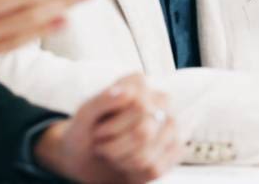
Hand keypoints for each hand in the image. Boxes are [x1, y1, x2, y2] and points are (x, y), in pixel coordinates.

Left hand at [33, 75, 182, 182]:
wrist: (87, 156)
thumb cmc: (85, 132)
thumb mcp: (83, 116)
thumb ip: (101, 100)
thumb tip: (126, 92)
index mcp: (140, 84)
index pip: (140, 107)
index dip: (112, 128)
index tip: (98, 130)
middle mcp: (162, 100)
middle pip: (144, 133)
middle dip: (115, 147)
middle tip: (103, 145)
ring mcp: (172, 125)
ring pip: (149, 155)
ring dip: (122, 161)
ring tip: (114, 154)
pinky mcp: (174, 149)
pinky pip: (156, 169)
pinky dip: (133, 173)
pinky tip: (127, 163)